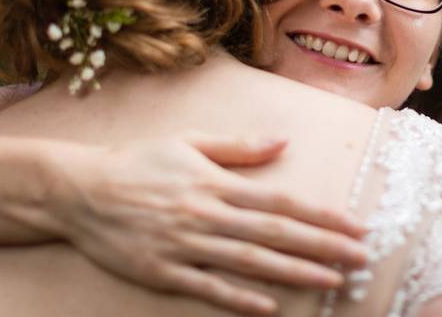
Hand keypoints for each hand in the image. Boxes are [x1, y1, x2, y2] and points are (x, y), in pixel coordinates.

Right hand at [51, 134, 368, 314]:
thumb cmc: (138, 161)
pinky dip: (239, 298)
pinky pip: (207, 287)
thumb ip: (238, 146)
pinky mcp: (163, 272)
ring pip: (250, 262)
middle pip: (275, 234)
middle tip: (361, 258)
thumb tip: (283, 141)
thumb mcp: (189, 142)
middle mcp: (207, 214)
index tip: (354, 225)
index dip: (321, 215)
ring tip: (332, 281)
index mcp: (216, 183)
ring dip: (294, 272)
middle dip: (323, 246)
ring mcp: (185, 245)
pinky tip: (269, 306)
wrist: (81, 191)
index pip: (281, 202)